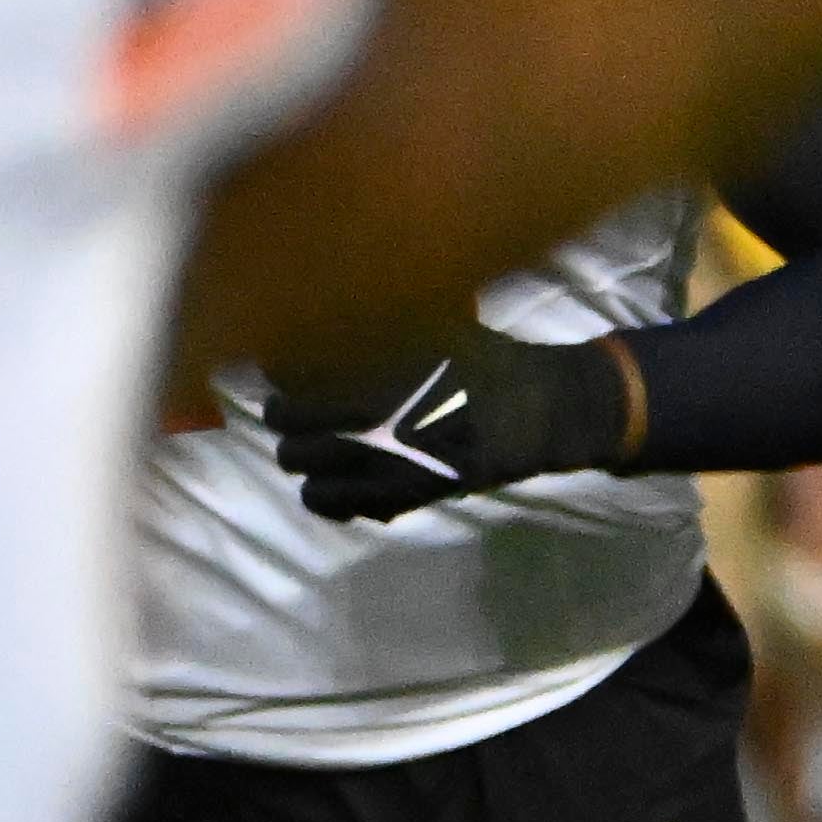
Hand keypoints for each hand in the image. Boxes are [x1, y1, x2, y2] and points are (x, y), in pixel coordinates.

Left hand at [260, 329, 631, 520]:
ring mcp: (384, 464)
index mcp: (369, 378)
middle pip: (288, 430)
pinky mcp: (404, 495)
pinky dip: (332, 498)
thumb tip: (319, 315)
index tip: (286, 378)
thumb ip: (377, 326)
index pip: (289, 386)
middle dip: (286, 420)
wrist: (542, 410)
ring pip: (306, 473)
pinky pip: (342, 506)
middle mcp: (367, 424)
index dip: (279, 383)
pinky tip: (342, 484)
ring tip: (316, 451)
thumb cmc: (488, 361)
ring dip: (304, 460)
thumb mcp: (435, 326)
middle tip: (295, 413)